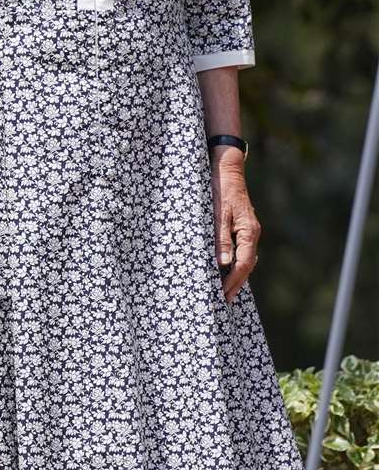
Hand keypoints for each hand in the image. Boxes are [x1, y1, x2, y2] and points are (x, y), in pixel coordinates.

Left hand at [212, 156, 259, 302]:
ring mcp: (248, 231)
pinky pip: (242, 251)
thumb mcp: (218, 213)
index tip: (223, 294)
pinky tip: (227, 270)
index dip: (233, 281)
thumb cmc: (221, 189)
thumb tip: (224, 263)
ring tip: (225, 291)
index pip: (243, 264)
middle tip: (224, 300)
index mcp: (248, 231)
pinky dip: (235, 263)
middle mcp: (252, 233)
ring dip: (236, 275)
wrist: (226, 169)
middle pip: (247, 265)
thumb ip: (221, 238)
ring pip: (246, 259)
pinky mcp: (242, 227)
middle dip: (236, 283)